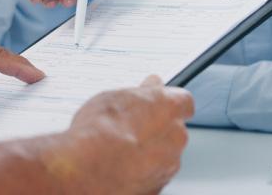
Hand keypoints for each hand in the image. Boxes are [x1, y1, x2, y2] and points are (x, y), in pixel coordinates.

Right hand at [47, 76, 193, 193]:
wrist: (88, 168)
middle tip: (130, 129)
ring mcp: (169, 165)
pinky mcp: (158, 186)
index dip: (167, 102)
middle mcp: (176, 136)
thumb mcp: (115, 97)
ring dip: (149, 153)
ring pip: (164, 155)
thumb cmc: (100, 131)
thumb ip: (140, 92)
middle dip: (156, 129)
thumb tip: (150, 86)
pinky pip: (153, 175)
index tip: (155, 103)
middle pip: (173, 129)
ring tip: (120, 151)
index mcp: (169, 108)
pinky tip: (120, 168)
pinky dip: (141, 172)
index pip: (183, 101)